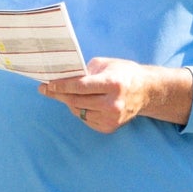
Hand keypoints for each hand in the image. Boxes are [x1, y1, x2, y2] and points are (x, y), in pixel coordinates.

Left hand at [39, 57, 191, 131]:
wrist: (146, 91)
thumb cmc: (123, 73)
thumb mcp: (106, 64)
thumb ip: (85, 71)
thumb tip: (62, 78)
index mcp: (113, 83)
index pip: (80, 86)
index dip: (61, 86)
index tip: (47, 84)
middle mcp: (113, 103)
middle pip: (76, 101)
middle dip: (59, 95)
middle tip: (46, 89)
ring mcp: (112, 118)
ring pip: (78, 111)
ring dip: (70, 102)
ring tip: (69, 93)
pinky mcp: (110, 127)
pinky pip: (86, 119)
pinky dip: (81, 110)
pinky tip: (86, 102)